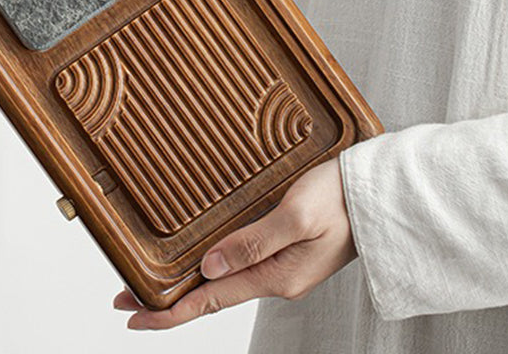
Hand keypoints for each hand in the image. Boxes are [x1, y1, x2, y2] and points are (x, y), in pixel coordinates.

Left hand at [113, 158, 355, 329]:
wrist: (383, 193)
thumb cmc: (343, 197)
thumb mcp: (298, 216)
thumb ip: (254, 242)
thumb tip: (209, 268)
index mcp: (277, 277)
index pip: (210, 301)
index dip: (168, 311)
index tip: (132, 315)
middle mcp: (275, 278)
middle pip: (210, 296)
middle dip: (167, 300)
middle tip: (124, 298)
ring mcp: (281, 267)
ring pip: (222, 282)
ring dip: (186, 284)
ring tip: (149, 281)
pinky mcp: (286, 250)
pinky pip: (239, 265)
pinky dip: (210, 268)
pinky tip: (198, 261)